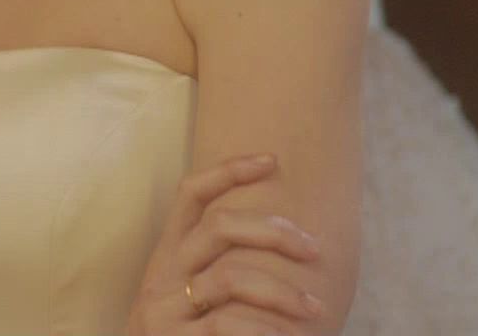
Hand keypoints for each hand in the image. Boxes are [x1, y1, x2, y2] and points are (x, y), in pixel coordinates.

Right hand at [126, 153, 327, 335]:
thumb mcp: (189, 299)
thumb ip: (219, 274)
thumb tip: (287, 243)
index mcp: (167, 257)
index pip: (190, 196)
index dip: (228, 171)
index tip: (271, 159)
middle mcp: (162, 275)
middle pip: (218, 227)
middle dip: (274, 230)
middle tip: (315, 248)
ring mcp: (164, 309)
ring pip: (230, 277)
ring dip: (283, 292)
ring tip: (315, 309)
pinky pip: (226, 326)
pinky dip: (266, 332)